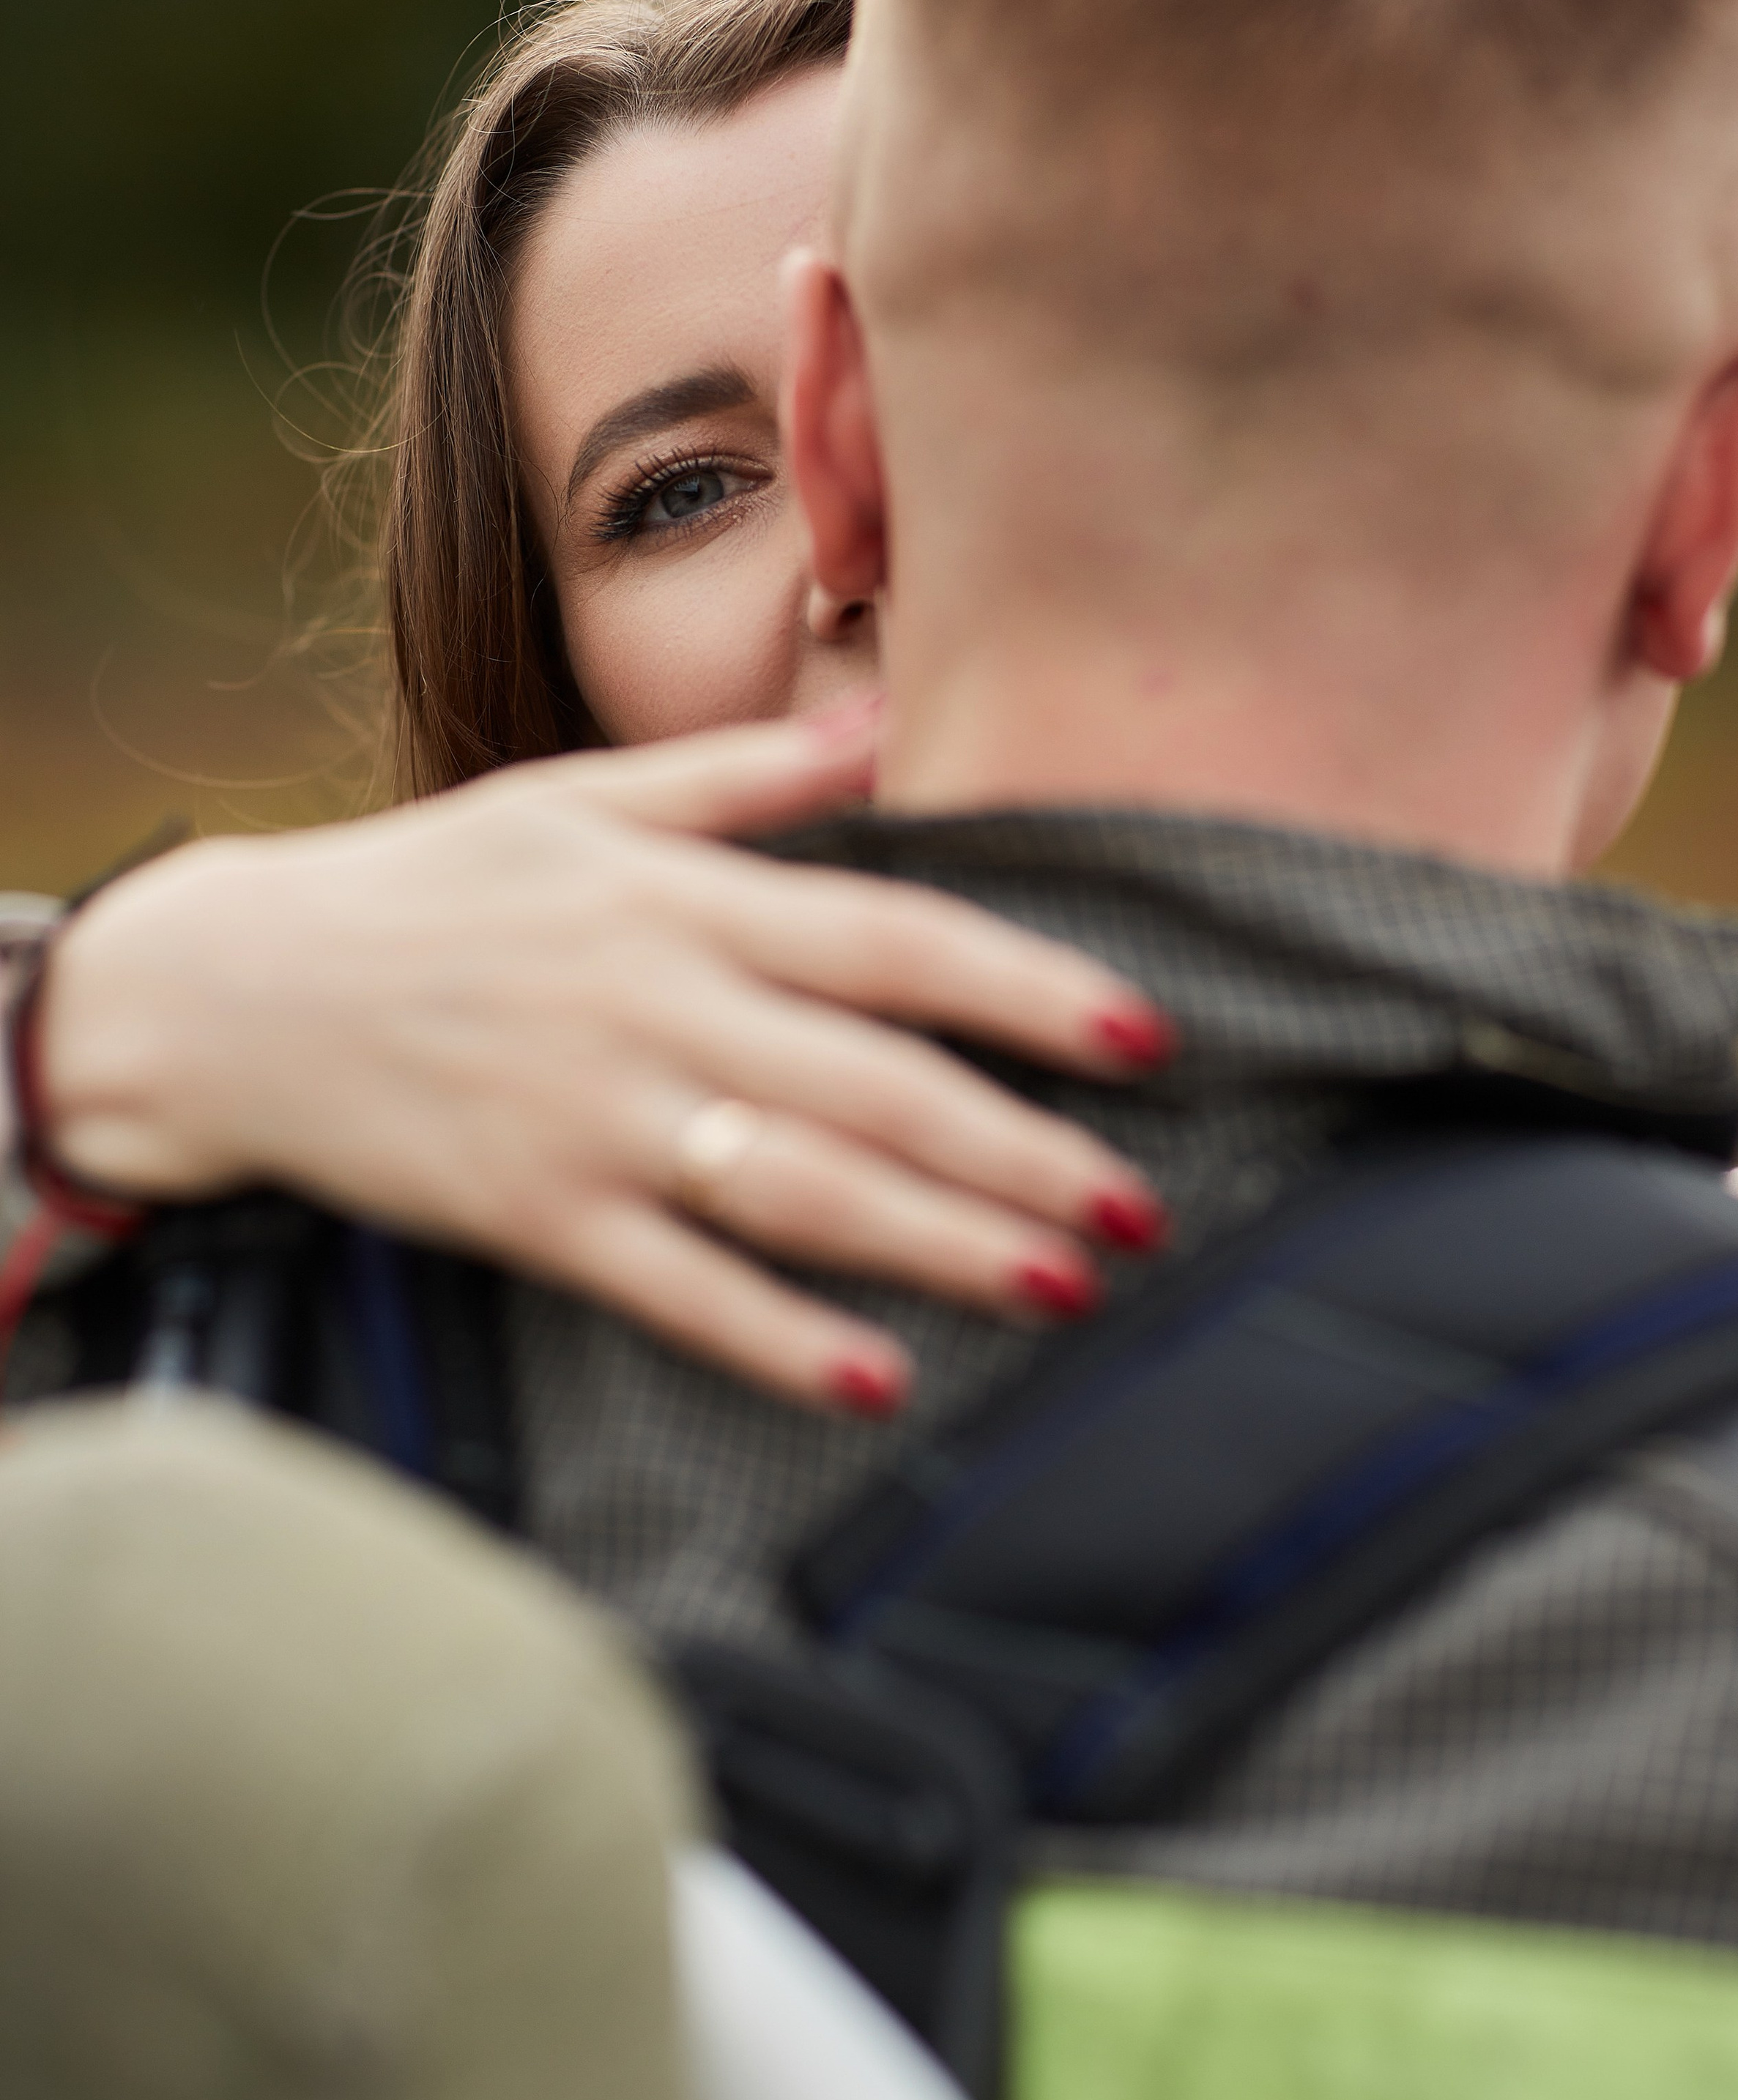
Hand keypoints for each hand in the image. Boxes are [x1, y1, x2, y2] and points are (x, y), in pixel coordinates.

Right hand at [34, 702, 1173, 1413]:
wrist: (230, 990)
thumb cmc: (426, 885)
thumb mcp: (578, 795)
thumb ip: (743, 773)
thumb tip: (885, 717)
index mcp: (681, 897)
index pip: (896, 940)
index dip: (1029, 989)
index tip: (1144, 1036)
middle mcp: (655, 1003)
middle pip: (877, 1082)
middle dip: (1025, 1150)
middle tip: (1141, 1210)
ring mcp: (593, 1115)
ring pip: (799, 1188)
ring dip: (941, 1243)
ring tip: (1064, 1287)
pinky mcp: (530, 1212)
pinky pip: (675, 1287)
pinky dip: (775, 1337)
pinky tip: (873, 1383)